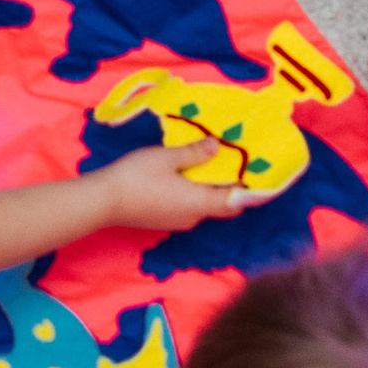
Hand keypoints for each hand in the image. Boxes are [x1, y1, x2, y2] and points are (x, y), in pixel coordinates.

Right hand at [100, 140, 262, 231]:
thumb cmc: (137, 177)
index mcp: (200, 203)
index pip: (236, 203)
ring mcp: (177, 221)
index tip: (265, 180)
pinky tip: (186, 174)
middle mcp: (193, 217)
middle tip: (236, 162)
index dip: (253, 193)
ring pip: (204, 205)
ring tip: (210, 163)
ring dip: (210, 188)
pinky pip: (188, 206)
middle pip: (222, 205)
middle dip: (232, 187)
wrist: (102, 201)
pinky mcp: (164, 219)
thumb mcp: (168, 157)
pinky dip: (194, 192)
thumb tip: (217, 146)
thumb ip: (195, 152)